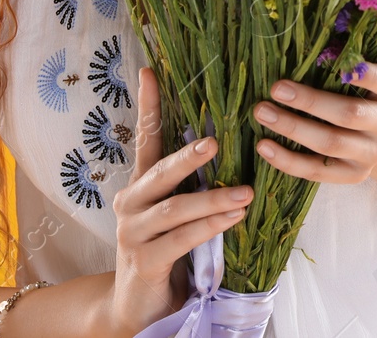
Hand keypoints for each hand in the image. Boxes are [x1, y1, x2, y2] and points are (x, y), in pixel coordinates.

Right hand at [105, 67, 252, 336]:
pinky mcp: (144, 260)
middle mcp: (130, 201)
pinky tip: (233, 218)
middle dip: (188, 155)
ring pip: (175, 207)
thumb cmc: (167, 249)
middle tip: (215, 141)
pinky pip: (180, 239)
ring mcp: (133, 231)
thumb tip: (227, 145)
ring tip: (246, 192)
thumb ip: (193, 184)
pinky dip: (209, 227)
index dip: (148, 105)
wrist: (139, 306)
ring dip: (213, 198)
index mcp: (140, 184)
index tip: (149, 70)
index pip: (145, 138)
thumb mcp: (178, 211)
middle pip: (160, 170)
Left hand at [252, 58, 376, 182]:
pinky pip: (318, 172)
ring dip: (293, 128)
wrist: (375, 126)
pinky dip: (288, 161)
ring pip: (331, 145)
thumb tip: (310, 21)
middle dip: (310, 102)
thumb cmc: (358, 81)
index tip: (342, 67)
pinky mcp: (355, 175)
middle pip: (351, 114)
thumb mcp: (363, 60)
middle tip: (275, 88)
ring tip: (262, 112)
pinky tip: (263, 146)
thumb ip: (346, 46)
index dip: (368, 75)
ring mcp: (374, 152)